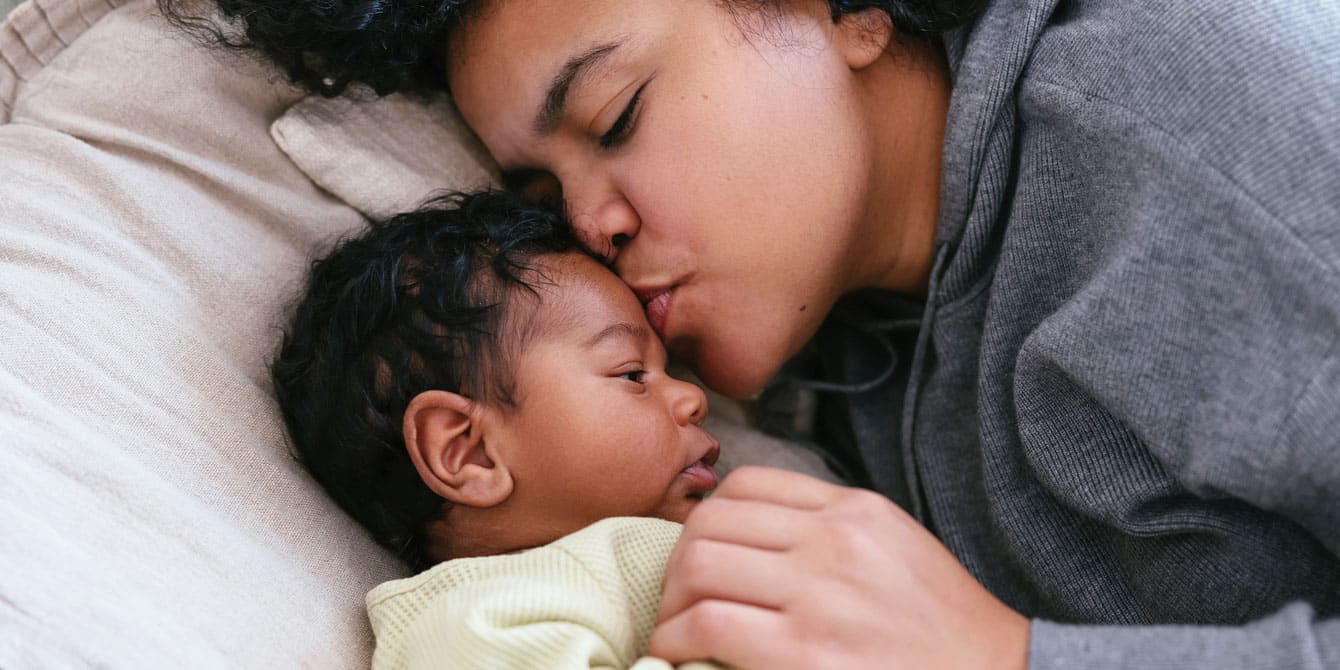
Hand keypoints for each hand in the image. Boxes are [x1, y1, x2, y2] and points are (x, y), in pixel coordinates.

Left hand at [649, 466, 1029, 668]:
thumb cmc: (941, 628)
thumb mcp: (895, 549)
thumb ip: (832, 533)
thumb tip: (753, 539)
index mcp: (856, 511)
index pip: (748, 484)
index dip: (707, 519)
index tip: (702, 555)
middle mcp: (834, 540)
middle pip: (711, 522)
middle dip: (676, 562)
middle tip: (676, 599)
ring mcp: (819, 594)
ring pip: (699, 565)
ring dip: (669, 602)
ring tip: (673, 630)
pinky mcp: (805, 651)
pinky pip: (710, 624)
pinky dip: (676, 639)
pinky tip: (677, 656)